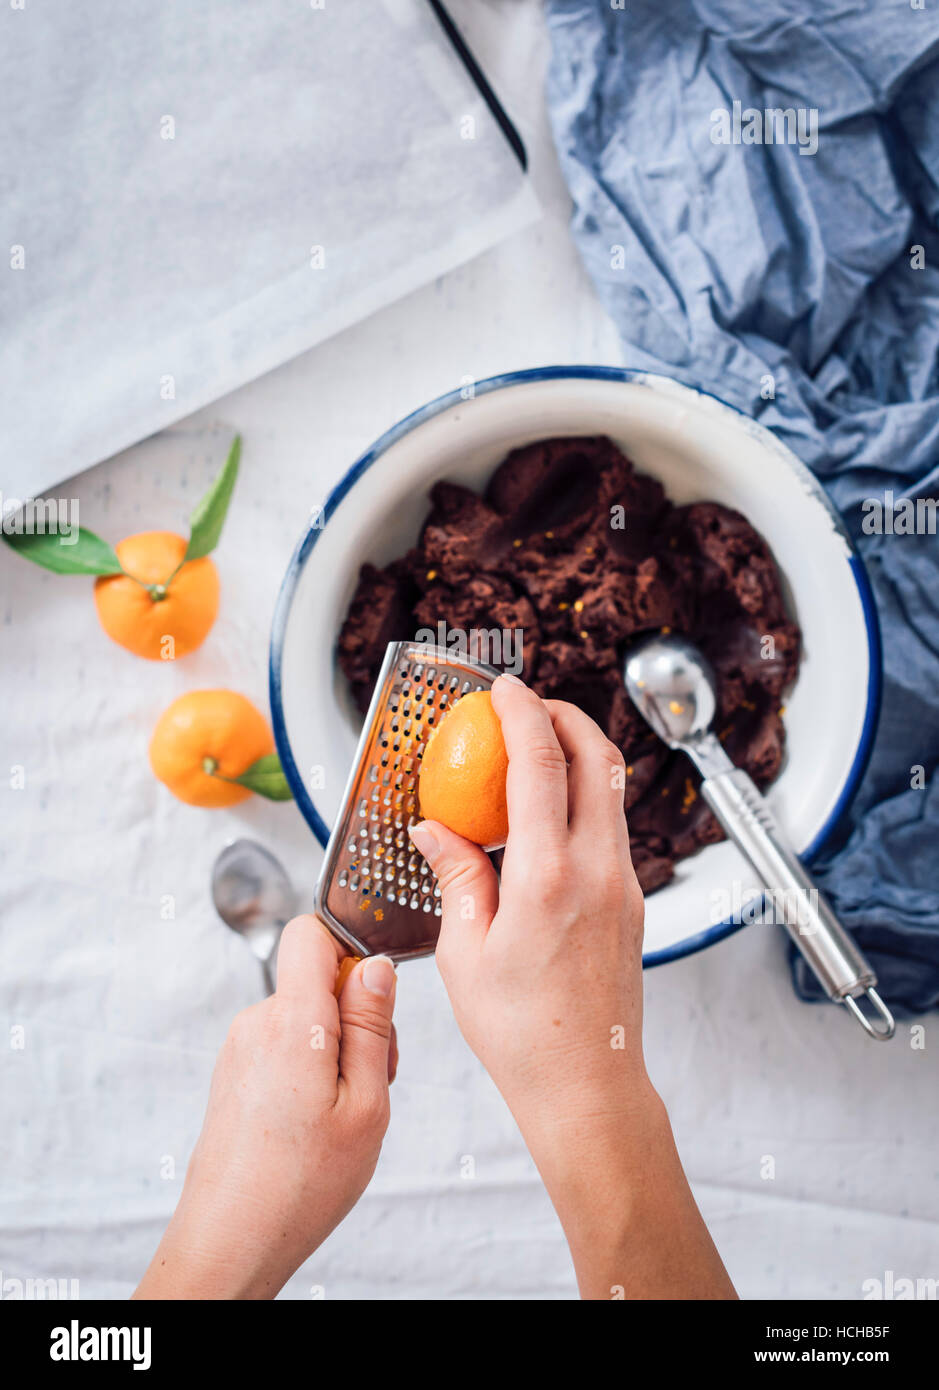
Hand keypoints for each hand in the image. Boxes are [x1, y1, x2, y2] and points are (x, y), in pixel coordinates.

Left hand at [134, 916, 396, 1299]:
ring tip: (345, 1112)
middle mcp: (257, 1024)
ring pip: (305, 1016)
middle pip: (317, 979)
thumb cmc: (299, 1185)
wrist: (230, 1239)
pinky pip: (285, 1044)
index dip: (350, 944)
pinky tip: (317, 1121)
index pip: (310, 931)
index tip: (376, 989)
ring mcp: (240, 1048)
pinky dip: (311, 1068)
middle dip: (356, 1014)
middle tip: (375, 1078)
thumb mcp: (366, 1104)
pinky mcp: (235, 1072)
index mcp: (292, 1022)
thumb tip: (376, 967)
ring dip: (337, 1048)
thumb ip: (373, 1027)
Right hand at [410, 674, 734, 1299]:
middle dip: (564, 714)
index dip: (523, 712)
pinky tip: (545, 817)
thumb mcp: (465, 951)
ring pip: (612, 790)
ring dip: (578, 754)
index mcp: (548, 878)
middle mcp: (598, 870)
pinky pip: (611, 827)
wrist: (588, 1085)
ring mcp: (624, 884)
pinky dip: (583, 798)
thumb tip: (434, 828)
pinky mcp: (632, 900)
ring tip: (533, 753)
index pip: (542, 765)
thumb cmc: (523, 1033)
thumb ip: (455, 875)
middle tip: (527, 704)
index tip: (504, 689)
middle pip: (598, 757)